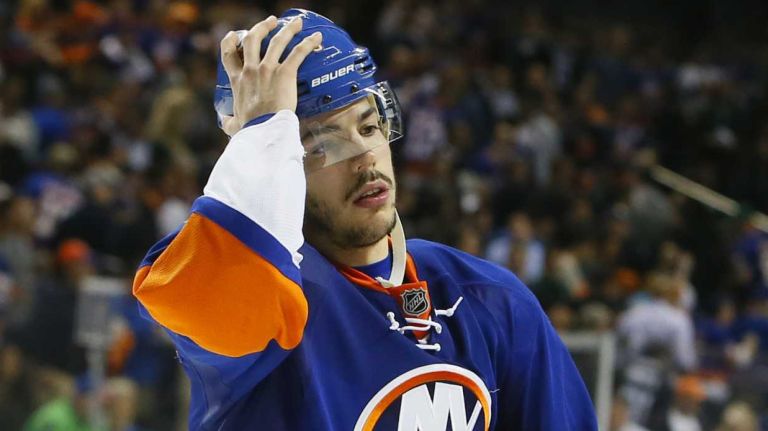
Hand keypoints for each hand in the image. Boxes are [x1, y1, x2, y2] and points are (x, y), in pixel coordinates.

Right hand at [219, 15, 321, 135]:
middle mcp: (250, 70)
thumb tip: (224, 121)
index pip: (228, 53)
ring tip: (296, 23)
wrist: (265, 131)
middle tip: (271, 22)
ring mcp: (267, 70)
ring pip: (277, 41)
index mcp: (237, 80)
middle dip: (262, 27)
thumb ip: (229, 121)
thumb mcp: (234, 125)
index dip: (231, 40)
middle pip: (253, 39)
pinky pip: (298, 53)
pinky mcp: (285, 74)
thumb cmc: (250, 130)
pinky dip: (308, 43)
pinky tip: (317, 37)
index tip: (236, 34)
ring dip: (287, 29)